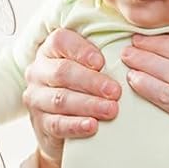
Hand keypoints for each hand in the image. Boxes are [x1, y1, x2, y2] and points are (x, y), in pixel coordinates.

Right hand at [23, 28, 120, 167]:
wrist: (63, 125)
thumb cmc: (82, 87)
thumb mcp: (87, 67)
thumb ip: (100, 56)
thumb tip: (132, 51)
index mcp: (50, 51)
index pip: (60, 41)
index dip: (81, 50)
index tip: (101, 62)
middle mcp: (38, 72)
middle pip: (62, 72)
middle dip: (91, 81)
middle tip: (116, 91)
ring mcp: (36, 98)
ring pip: (60, 99)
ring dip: (88, 104)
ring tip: (112, 110)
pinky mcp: (40, 123)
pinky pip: (57, 124)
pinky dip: (76, 125)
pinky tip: (93, 126)